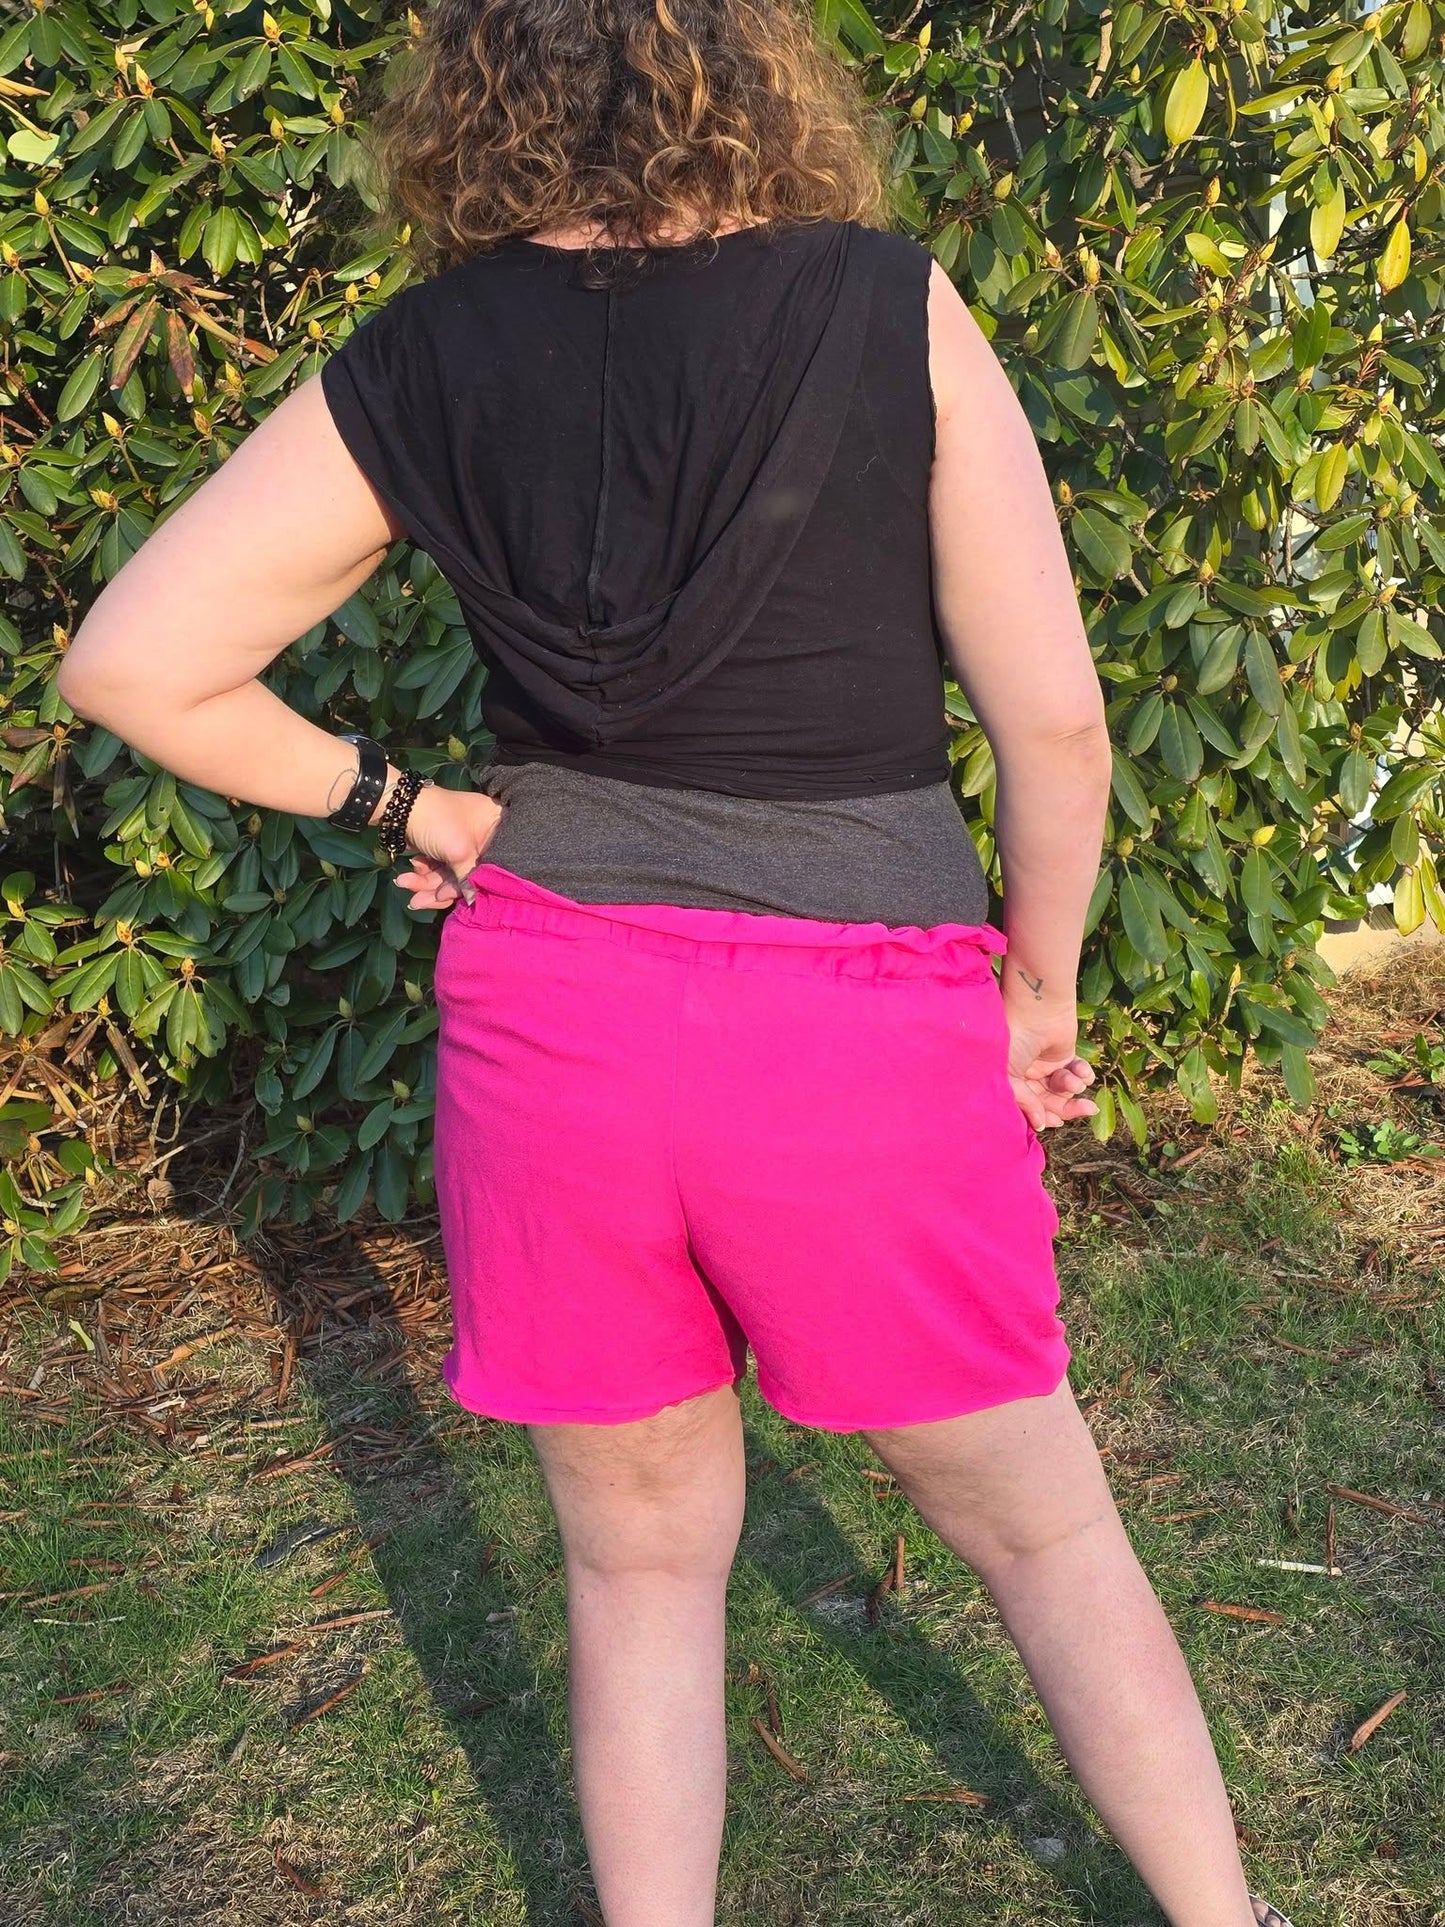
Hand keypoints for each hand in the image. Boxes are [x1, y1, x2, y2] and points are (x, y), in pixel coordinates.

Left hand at [389, 784, 502, 910]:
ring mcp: (462, 845)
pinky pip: (439, 871)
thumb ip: (469, 879)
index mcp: (494, 827)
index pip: (495, 864)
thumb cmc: (437, 822)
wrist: (399, 807)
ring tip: (404, 884)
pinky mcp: (444, 851)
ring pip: (450, 876)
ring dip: (426, 885)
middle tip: (419, 900)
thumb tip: (474, 902)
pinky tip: (408, 874)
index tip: (461, 900)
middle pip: (470, 874)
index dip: (479, 885)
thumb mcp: (458, 851)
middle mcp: (481, 837)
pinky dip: (423, 876)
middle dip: (441, 889)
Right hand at [1001, 993, 1097, 1133]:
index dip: (1041, 1116)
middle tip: (1085, 1108)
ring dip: (1073, 1087)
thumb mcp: (1011, 1074)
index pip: (1028, 1107)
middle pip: (1050, 1101)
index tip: (1054, 1121)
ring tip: (1075, 1080)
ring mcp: (1046, 1065)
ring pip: (1065, 1089)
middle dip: (1067, 1107)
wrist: (1036, 1007)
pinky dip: (1084, 1074)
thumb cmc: (1015, 1038)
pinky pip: (1077, 1073)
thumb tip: (1040, 1126)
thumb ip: (1025, 1101)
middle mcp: (1028, 1076)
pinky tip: (1084, 1071)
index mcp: (1011, 1081)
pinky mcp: (1065, 1055)